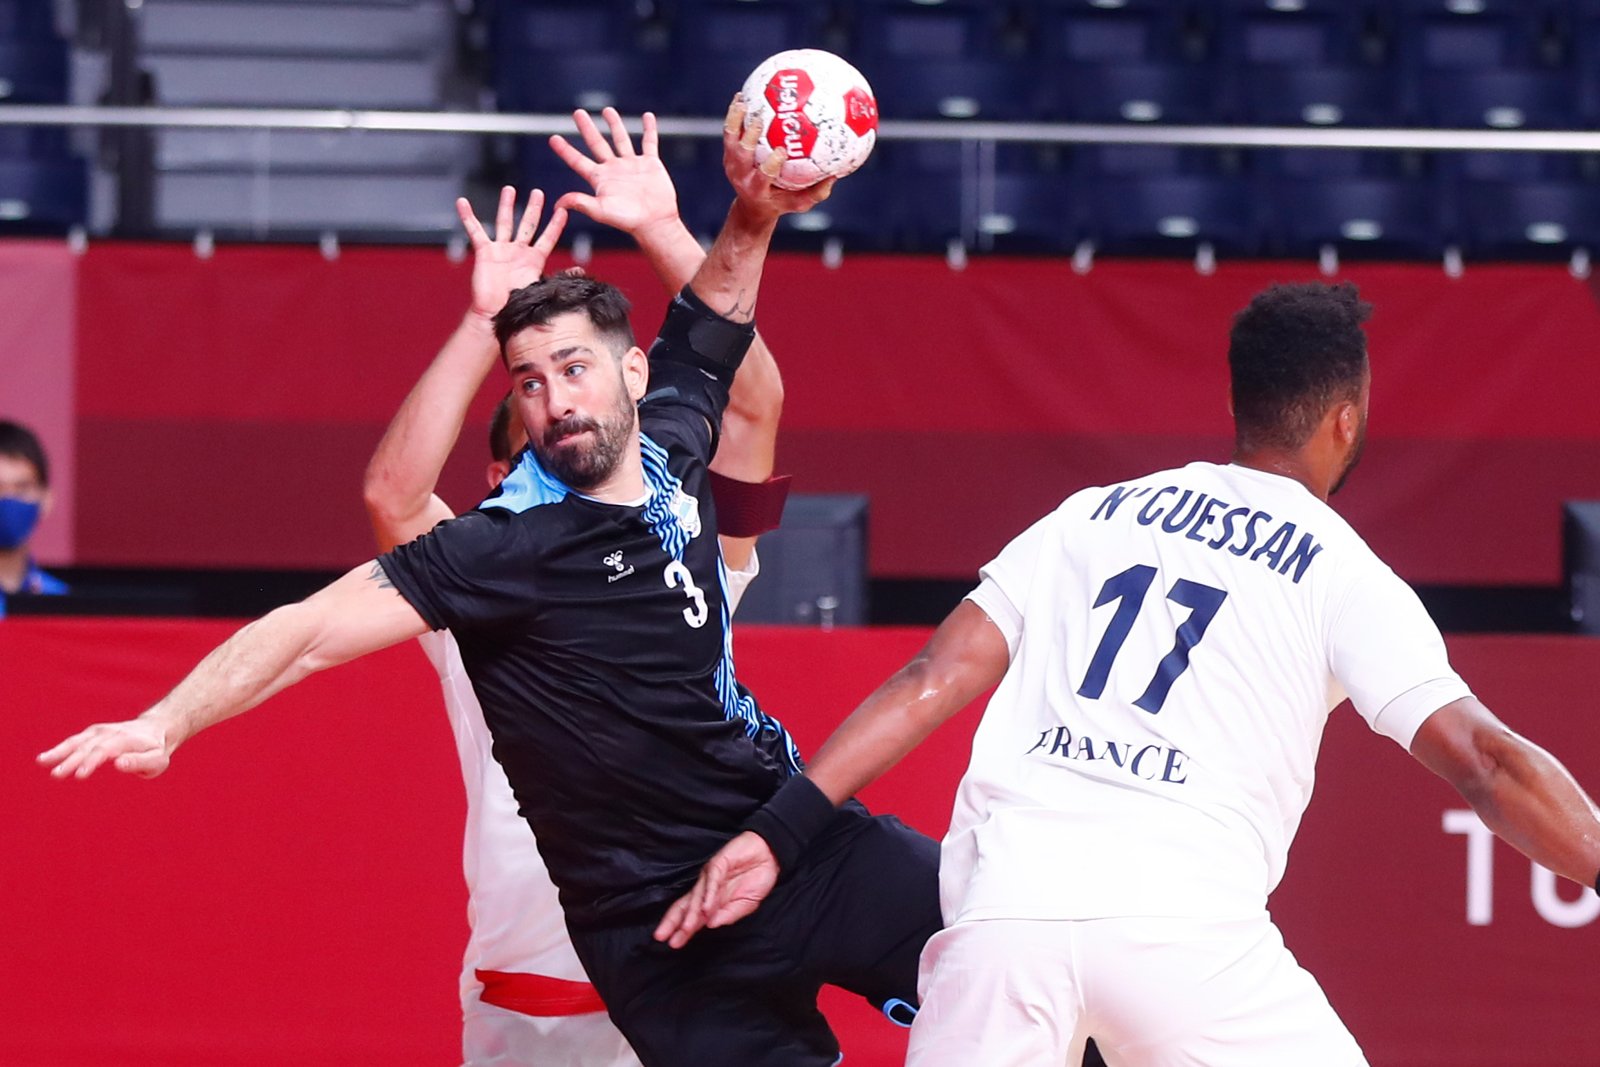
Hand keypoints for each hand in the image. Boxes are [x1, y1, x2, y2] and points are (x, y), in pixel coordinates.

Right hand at [37, 717, 173, 779]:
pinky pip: (74, 741)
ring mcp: (100, 731)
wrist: (156, 729)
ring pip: (77, 742)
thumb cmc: (156, 750)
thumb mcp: (157, 760)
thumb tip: (119, 764)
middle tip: (57, 774)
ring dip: (60, 752)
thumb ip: (140, 762)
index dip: (92, 761)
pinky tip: (45, 758)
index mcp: (126, 740)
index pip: (106, 750)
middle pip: (88, 747)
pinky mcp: (92, 733)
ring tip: (42, 761)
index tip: (80, 774)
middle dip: (72, 760)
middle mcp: (110, 733)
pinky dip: (60, 749)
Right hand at [457, 186, 567, 323]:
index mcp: (534, 260)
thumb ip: (559, 276)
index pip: (548, 238)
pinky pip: (475, 231)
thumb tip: (580, 271)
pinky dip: (467, 216)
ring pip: (505, 222)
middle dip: (533, 208)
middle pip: (527, 225)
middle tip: (538, 193)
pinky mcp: (484, 252)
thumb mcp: (541, 288)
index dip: (555, 225)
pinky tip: (462, 203)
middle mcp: (518, 252)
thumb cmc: (517, 305)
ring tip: (510, 189)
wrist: (495, 314)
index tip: (562, 211)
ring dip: (507, 205)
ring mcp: (501, 250)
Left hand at [550, 108, 680, 238]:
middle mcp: (614, 169)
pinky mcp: (650, 164)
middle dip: (587, 128)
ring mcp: (632, 165)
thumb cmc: (627, 219)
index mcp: (600, 179)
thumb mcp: (600, 211)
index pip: (578, 161)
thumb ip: (580, 203)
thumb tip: (557, 204)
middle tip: (577, 113)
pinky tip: (647, 116)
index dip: (565, 150)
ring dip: (614, 124)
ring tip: (607, 110)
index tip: (553, 138)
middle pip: (597, 144)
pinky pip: (649, 142)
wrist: (654, 223)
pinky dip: (649, 129)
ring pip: (621, 139)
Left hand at [653, 831, 779, 947]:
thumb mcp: (746, 904)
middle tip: (664, 937)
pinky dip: (709, 895)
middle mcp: (706, 889)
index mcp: (711, 900)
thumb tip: (712, 925)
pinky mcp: (719, 863)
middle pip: (685, 906)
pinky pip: (712, 881)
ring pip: (697, 896)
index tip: (672, 943)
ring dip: (691, 913)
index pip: (691, 916)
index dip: (682, 930)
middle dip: (674, 922)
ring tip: (686, 928)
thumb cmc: (756, 878)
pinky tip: (706, 908)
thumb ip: (730, 915)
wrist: (769, 855)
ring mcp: (711, 876)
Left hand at [722, 95, 834, 222]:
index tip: (783, 150)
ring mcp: (731, 163)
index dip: (771, 163)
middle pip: (741, 155)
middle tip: (760, 119)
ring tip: (743, 100)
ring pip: (730, 138)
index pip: (763, 176)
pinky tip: (743, 95)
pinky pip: (730, 130)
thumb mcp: (798, 203)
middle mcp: (740, 175)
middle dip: (749, 137)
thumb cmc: (780, 202)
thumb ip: (816, 193)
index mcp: (757, 188)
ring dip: (735, 119)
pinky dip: (734, 112)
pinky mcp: (728, 153)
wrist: (751, 206)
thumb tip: (835, 176)